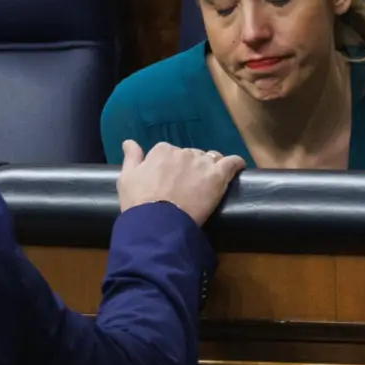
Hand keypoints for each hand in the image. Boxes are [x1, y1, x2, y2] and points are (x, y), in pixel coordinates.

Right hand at [117, 140, 245, 225]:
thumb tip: (129, 141)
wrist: (157, 222)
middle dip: (190, 167)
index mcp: (162, 151)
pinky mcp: (218, 176)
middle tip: (187, 186)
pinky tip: (237, 166)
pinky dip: (235, 163)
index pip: (170, 153)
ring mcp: (202, 163)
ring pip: (210, 159)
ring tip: (207, 182)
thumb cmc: (139, 202)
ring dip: (209, 167)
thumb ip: (131, 157)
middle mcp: (183, 152)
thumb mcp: (126, 178)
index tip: (170, 179)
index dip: (171, 166)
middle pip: (191, 155)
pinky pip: (232, 163)